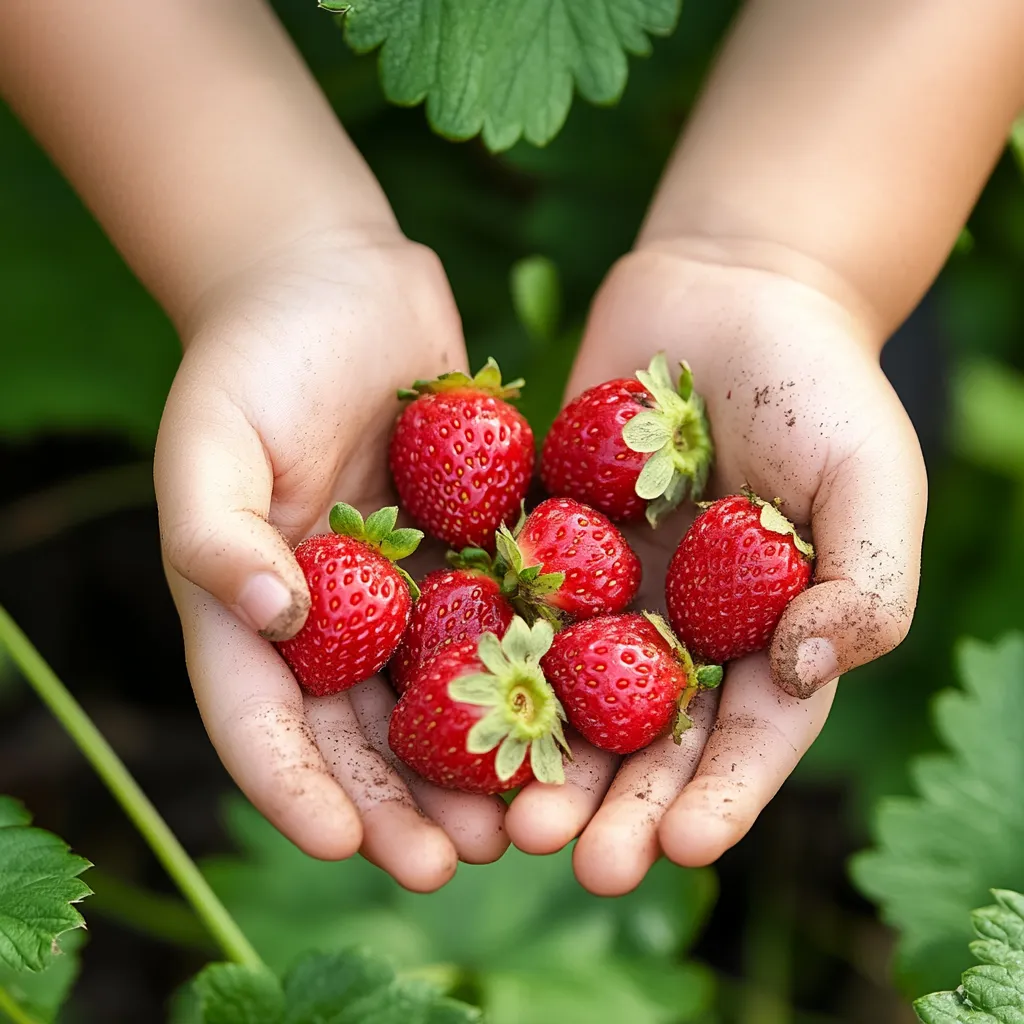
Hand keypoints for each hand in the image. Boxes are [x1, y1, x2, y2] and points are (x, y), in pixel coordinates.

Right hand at [154, 229, 508, 890]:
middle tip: (458, 862)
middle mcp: (332, 615)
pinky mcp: (472, 546)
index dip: (299, 789)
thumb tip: (271, 620)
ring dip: (479, 764)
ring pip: (443, 695)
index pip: (264, 720)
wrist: (339, 280)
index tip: (346, 845)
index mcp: (255, 607)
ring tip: (524, 818)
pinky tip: (582, 713)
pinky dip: (535, 671)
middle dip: (405, 804)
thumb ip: (215, 533)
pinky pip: (504, 618)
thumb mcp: (210, 435)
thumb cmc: (257, 352)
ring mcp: (406, 586)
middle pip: (363, 731)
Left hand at [505, 246, 926, 892]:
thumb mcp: (870, 478)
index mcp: (766, 634)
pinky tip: (446, 702)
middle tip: (572, 858)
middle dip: (615, 802)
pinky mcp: (544, 541)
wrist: (728, 293)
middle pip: (647, 737)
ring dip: (541, 756)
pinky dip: (484, 654)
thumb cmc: (821, 385)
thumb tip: (810, 670)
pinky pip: (510, 603)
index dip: (720, 796)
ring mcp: (608, 590)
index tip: (682, 847)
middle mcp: (679, 629)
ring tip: (505, 815)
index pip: (747, 736)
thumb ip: (866, 580)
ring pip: (567, 691)